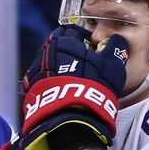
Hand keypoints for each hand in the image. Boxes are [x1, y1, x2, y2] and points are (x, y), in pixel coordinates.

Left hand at [20, 25, 128, 149]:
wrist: (70, 118)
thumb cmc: (94, 87)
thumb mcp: (113, 65)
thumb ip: (116, 48)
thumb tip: (117, 39)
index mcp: (65, 41)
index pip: (73, 31)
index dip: (83, 38)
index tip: (91, 47)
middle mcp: (46, 52)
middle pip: (57, 45)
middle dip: (67, 50)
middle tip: (80, 62)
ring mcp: (36, 70)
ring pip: (47, 61)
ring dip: (57, 65)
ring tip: (70, 77)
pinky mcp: (30, 88)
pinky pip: (39, 78)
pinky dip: (48, 80)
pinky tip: (60, 89)